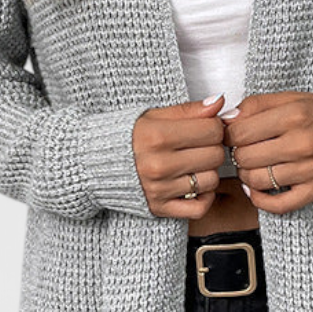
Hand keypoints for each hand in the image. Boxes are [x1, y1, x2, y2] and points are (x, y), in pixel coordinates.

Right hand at [132, 95, 225, 218]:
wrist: (94, 163)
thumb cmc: (127, 137)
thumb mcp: (153, 116)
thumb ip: (188, 110)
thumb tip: (219, 103)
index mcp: (157, 136)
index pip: (212, 130)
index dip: (214, 126)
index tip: (204, 128)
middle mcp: (158, 165)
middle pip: (215, 155)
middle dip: (212, 148)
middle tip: (199, 146)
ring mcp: (159, 189)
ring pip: (211, 181)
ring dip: (207, 172)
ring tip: (192, 164)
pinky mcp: (159, 208)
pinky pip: (200, 207)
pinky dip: (204, 197)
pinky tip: (194, 185)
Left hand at [221, 91, 312, 213]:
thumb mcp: (290, 98)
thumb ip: (255, 105)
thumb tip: (226, 120)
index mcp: (294, 116)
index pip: (240, 133)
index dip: (229, 135)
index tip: (234, 135)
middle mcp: (302, 143)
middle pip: (245, 158)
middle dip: (238, 154)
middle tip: (245, 149)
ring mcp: (310, 170)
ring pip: (257, 181)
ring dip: (247, 175)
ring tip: (253, 165)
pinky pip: (278, 204)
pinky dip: (260, 199)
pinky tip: (258, 188)